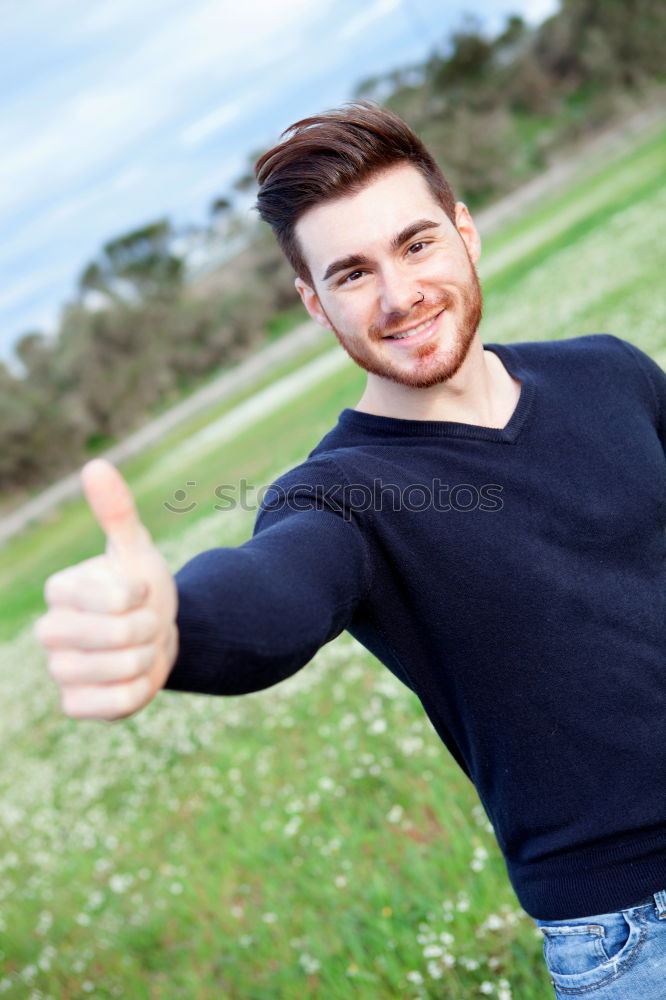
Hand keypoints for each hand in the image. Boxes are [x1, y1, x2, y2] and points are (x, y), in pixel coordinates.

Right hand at [34, 459, 178, 720]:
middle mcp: (49, 631)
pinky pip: (120, 703)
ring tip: (141, 647)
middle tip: (145, 623)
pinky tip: (134, 676)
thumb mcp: (136, 549)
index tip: (141, 591)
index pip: (114, 598)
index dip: (142, 595)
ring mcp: (59, 671)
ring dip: (149, 658)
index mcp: (60, 590)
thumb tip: (95, 465)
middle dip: (148, 628)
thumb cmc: (142, 588)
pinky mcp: (75, 704)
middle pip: (117, 637)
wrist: (155, 635)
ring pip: (124, 670)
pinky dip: (141, 689)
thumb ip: (116, 511)